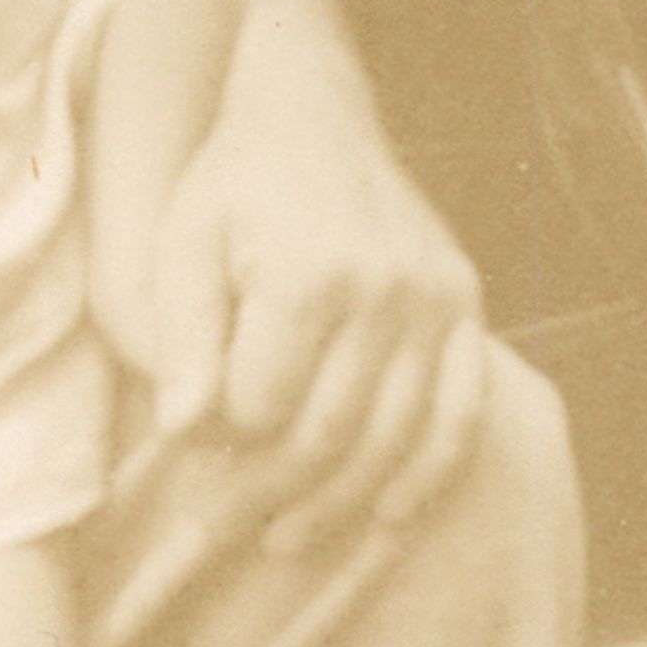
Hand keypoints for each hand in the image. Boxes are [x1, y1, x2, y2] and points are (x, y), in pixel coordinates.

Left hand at [92, 87, 489, 646]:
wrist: (312, 108)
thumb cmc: (234, 184)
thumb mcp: (183, 242)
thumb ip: (182, 336)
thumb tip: (184, 431)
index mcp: (307, 274)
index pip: (263, 408)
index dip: (222, 448)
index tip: (191, 463)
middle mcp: (384, 291)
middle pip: (329, 436)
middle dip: (271, 497)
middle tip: (225, 534)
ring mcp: (434, 301)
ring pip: (394, 440)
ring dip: (340, 506)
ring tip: (286, 538)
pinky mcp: (464, 306)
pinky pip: (460, 415)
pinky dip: (427, 477)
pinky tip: (386, 515)